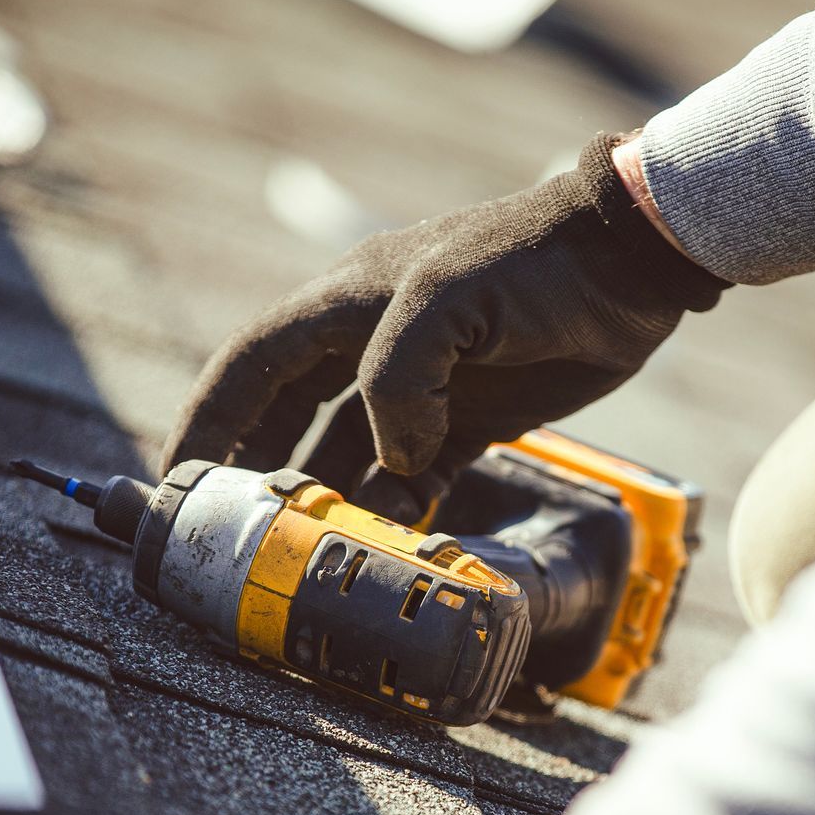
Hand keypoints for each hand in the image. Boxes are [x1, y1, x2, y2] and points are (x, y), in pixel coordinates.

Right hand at [159, 134, 726, 522]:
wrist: (632, 265)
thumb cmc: (536, 262)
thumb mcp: (447, 298)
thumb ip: (398, 378)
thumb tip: (392, 463)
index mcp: (347, 303)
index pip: (251, 366)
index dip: (209, 421)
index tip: (182, 482)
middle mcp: (372, 343)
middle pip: (289, 416)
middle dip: (257, 472)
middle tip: (234, 535)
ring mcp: (423, 383)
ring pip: (352, 452)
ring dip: (334, 499)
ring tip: (315, 552)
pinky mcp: (473, 415)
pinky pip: (416, 472)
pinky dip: (400, 506)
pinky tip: (393, 539)